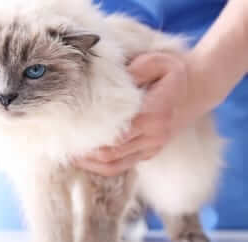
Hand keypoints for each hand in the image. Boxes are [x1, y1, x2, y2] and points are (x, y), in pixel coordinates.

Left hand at [75, 52, 189, 176]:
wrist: (195, 90)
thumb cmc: (169, 73)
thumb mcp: (158, 61)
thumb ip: (138, 68)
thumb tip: (115, 79)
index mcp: (154, 113)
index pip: (117, 130)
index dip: (91, 131)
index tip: (69, 125)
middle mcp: (153, 135)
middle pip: (111, 151)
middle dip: (84, 148)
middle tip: (60, 139)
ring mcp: (151, 148)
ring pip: (113, 164)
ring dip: (87, 161)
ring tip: (65, 150)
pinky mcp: (146, 154)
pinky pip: (119, 166)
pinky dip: (98, 166)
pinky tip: (80, 158)